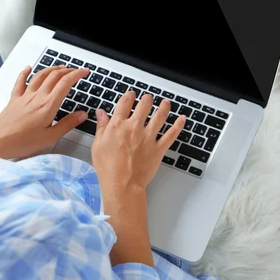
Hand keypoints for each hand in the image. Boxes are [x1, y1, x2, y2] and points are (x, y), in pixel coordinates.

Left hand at [0, 65, 88, 158]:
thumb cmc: (22, 142)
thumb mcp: (51, 137)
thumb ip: (68, 124)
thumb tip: (82, 114)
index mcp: (48, 105)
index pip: (66, 83)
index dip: (77, 74)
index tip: (84, 72)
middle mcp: (37, 97)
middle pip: (54, 76)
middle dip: (68, 70)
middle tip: (76, 70)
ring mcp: (25, 96)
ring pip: (40, 76)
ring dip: (52, 69)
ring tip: (60, 67)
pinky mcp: (14, 99)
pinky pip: (20, 81)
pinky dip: (25, 72)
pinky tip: (28, 68)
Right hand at [91, 91, 185, 266]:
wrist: (122, 186)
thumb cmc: (108, 169)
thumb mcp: (98, 145)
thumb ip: (102, 126)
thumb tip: (101, 113)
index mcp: (118, 126)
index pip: (125, 103)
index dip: (129, 96)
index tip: (131, 94)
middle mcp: (135, 128)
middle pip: (144, 105)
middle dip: (147, 99)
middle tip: (148, 98)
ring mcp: (148, 137)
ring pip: (160, 116)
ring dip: (164, 107)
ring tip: (166, 102)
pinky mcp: (158, 148)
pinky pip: (171, 134)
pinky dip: (178, 125)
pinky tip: (182, 119)